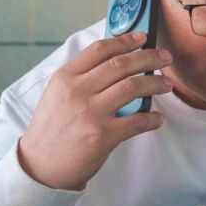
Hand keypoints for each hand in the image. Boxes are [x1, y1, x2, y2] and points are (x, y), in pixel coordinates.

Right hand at [17, 31, 172, 190]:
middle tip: (165, 57)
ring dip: (155, 83)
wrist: (40, 167)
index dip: (125, 41)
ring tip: (165, 84)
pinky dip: (152, 118)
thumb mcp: (57, 95)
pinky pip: (137, 121)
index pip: (100, 50)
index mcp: (65, 77)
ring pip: (133, 87)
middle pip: (121, 64)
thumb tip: (115, 62)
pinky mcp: (102, 136)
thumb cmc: (52, 130)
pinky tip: (157, 118)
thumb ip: (81, 78)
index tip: (142, 38)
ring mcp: (90, 113)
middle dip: (149, 57)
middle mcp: (77, 91)